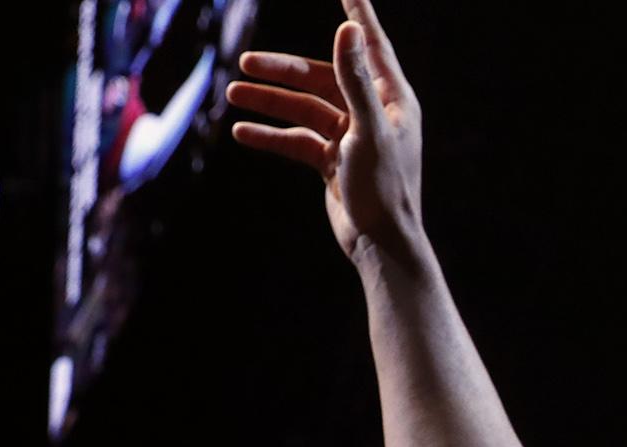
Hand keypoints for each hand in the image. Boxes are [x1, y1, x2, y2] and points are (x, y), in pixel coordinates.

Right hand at [226, 0, 421, 262]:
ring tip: (233, 96)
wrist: (381, 244)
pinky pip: (297, 140)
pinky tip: (241, 132)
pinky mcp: (334, 162)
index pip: (371, 45)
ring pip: (304, 108)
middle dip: (283, 72)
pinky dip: (272, 135)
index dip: (357, 15)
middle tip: (245, 64)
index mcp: (392, 99)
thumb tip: (347, 30)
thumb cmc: (384, 187)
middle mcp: (374, 113)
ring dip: (270, 102)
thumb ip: (354, 80)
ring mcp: (352, 137)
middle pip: (322, 78)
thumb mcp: (367, 130)